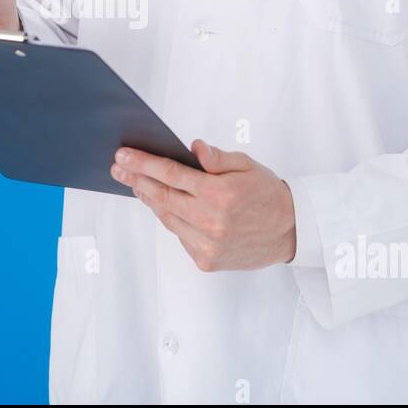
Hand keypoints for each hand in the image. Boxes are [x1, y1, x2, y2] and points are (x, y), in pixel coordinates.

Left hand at [110, 141, 296, 271]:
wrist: (290, 231)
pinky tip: (164, 205)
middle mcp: (211, 221)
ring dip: (149, 199)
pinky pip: (179, 235)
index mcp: (220, 193)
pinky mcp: (206, 260)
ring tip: (137, 183)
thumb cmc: (267, 194)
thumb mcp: (247, 165)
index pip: (171, 174)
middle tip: (118, 168)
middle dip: (136, 179)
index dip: (143, 163)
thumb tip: (193, 147)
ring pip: (167, 217)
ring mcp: (207, 244)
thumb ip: (217, 158)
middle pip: (161, 197)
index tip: (124, 156)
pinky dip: (170, 218)